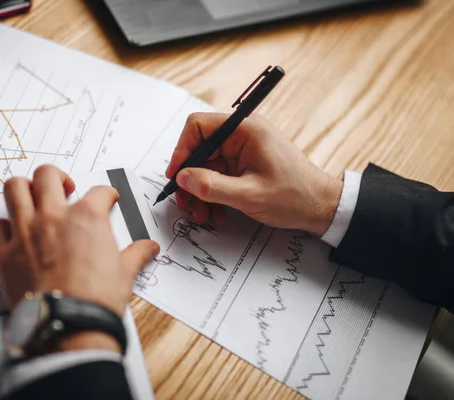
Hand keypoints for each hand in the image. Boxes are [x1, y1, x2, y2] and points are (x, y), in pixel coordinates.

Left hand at [0, 165, 159, 352]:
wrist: (69, 325)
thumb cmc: (96, 299)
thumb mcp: (125, 272)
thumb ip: (136, 253)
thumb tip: (148, 248)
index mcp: (86, 217)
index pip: (99, 191)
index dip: (107, 193)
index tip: (108, 198)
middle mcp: (53, 217)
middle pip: (48, 175)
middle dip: (58, 176)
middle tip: (65, 187)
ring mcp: (26, 232)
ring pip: (15, 188)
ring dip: (26, 187)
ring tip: (35, 197)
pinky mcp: (6, 253)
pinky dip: (5, 224)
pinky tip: (15, 230)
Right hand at [166, 113, 342, 236]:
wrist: (321, 207)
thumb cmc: (294, 196)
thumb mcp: (248, 195)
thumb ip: (211, 186)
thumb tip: (183, 178)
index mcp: (245, 130)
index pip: (198, 127)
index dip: (182, 151)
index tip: (176, 175)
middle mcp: (242, 134)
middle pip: (200, 150)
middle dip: (191, 179)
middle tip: (186, 203)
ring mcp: (243, 149)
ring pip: (206, 166)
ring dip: (200, 191)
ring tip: (203, 214)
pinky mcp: (244, 163)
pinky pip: (218, 175)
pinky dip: (213, 193)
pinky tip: (216, 211)